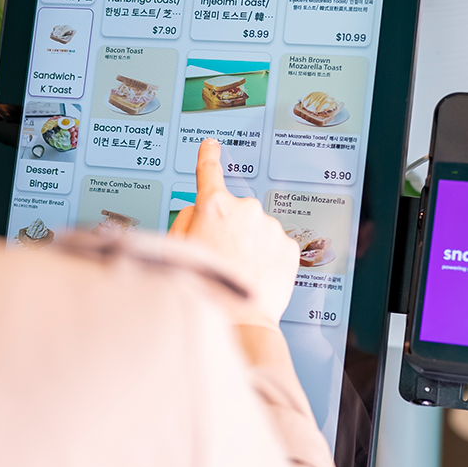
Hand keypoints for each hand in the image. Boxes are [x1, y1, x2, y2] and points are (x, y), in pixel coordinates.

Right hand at [168, 139, 297, 324]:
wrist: (240, 320)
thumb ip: (185, 221)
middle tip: (221, 257)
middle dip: (228, 229)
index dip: (208, 157)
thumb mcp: (177, 250)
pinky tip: (257, 276)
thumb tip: (198, 211)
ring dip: (249, 245)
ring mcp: (271, 227)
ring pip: (256, 230)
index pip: (208, 172)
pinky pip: (275, 246)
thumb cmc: (205, 288)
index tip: (211, 146)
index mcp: (213, 207)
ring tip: (240, 272)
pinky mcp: (290, 246)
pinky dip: (267, 258)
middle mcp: (245, 210)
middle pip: (234, 212)